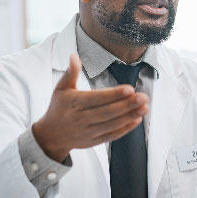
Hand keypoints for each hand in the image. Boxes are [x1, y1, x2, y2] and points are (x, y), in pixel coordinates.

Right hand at [32, 54, 149, 161]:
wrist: (51, 135)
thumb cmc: (58, 107)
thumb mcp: (61, 88)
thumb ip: (70, 73)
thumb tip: (74, 56)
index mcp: (74, 103)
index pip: (96, 99)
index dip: (113, 95)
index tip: (129, 89)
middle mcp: (81, 119)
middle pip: (107, 112)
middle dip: (127, 105)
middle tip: (143, 97)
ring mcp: (88, 132)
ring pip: (112, 124)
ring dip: (130, 116)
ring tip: (145, 107)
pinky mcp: (94, 141)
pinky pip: (112, 136)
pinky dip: (125, 129)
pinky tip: (137, 120)